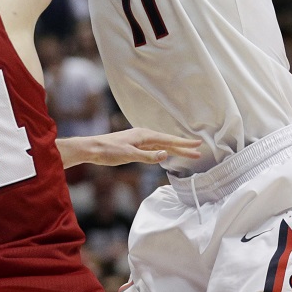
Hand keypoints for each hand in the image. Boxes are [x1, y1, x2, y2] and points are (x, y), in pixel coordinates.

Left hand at [73, 128, 201, 166]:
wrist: (92, 149)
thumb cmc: (108, 151)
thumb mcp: (129, 155)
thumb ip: (148, 156)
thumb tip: (166, 154)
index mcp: (144, 135)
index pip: (169, 140)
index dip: (184, 143)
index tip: (198, 145)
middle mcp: (143, 136)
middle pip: (168, 142)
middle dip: (183, 146)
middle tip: (199, 150)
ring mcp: (139, 141)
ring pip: (162, 145)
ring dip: (175, 149)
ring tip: (188, 153)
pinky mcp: (135, 146)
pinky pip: (154, 148)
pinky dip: (164, 150)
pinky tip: (167, 153)